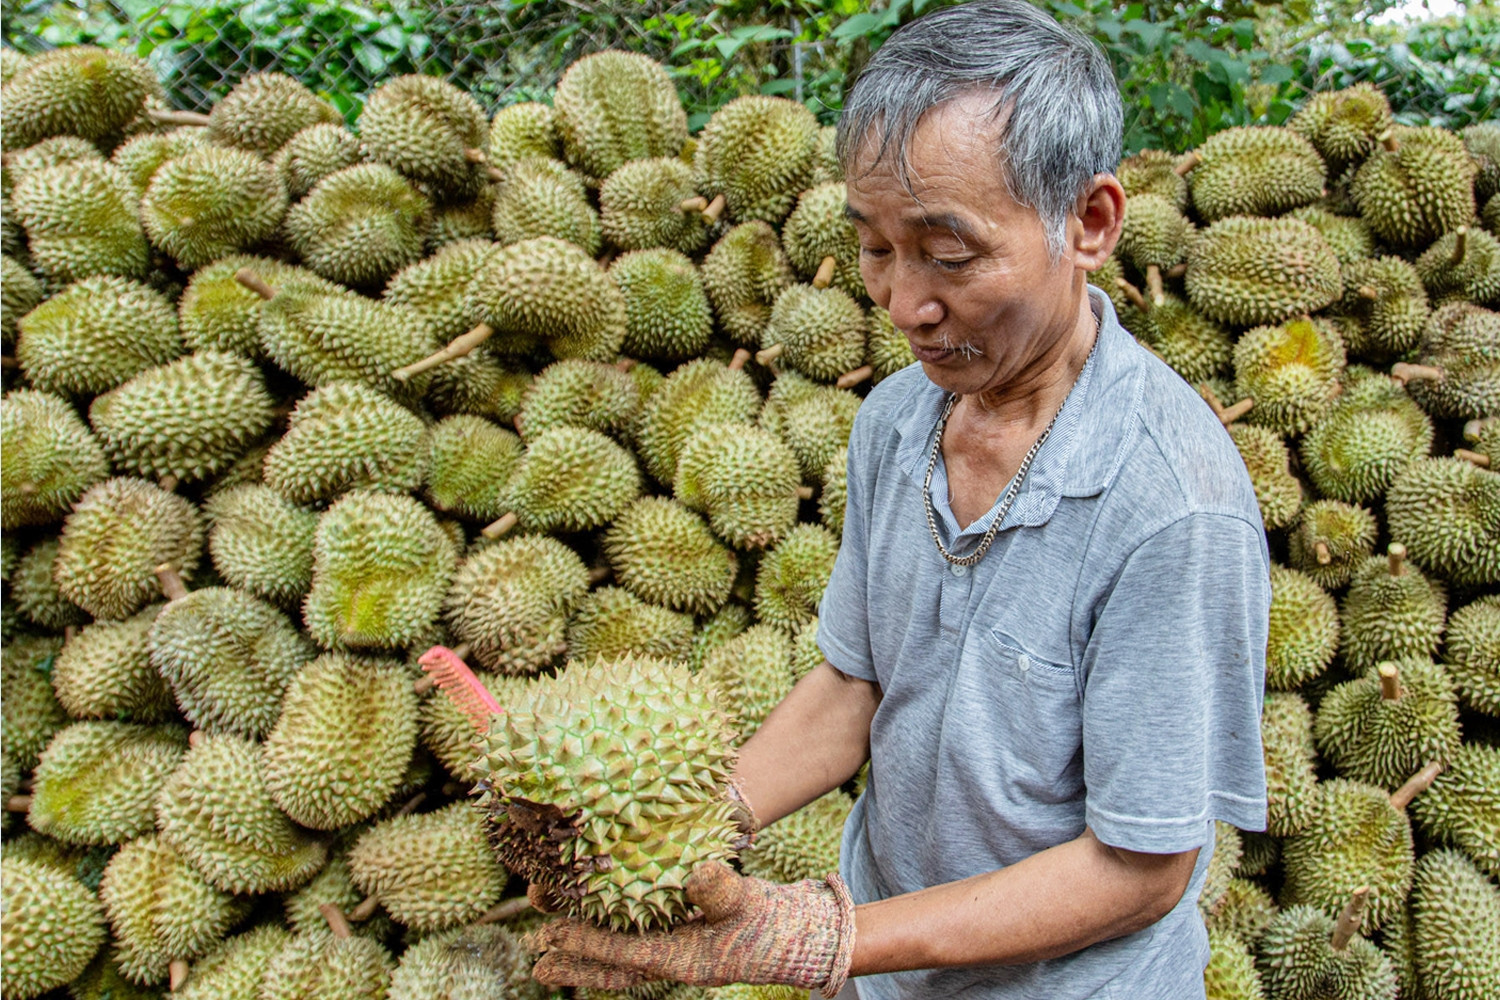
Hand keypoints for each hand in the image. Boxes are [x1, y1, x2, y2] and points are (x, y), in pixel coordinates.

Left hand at [528, 861, 855, 994]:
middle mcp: (674, 962)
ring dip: (588, 956)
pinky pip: (638, 947)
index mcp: (684, 958)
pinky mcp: (684, 943)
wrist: (798, 936)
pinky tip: (600, 931)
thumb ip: (719, 888)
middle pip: (614, 967)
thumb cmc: (771, 921)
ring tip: (551, 955)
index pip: (624, 952)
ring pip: (622, 960)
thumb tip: (697, 873)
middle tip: (536, 960)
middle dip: (575, 962)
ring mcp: (678, 954)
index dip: (586, 943)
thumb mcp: (746, 900)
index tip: (551, 935)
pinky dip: (613, 942)